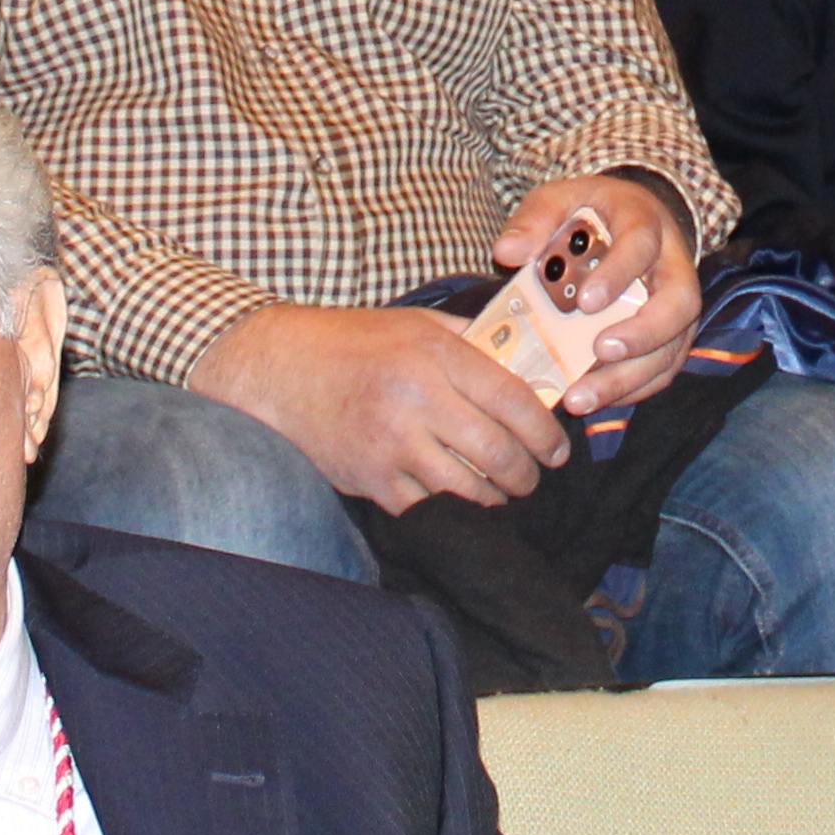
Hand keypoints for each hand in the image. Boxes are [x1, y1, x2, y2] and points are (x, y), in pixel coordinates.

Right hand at [195, 302, 566, 509]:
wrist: (277, 369)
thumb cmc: (350, 342)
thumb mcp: (415, 324)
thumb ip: (471, 341)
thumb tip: (528, 364)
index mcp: (436, 356)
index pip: (515, 401)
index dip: (547, 433)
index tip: (557, 449)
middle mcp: (418, 400)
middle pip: (499, 453)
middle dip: (527, 474)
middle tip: (532, 477)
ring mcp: (393, 445)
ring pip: (469, 490)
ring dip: (495, 498)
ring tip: (501, 492)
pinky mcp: (370, 480)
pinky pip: (428, 508)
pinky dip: (449, 509)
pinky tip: (457, 501)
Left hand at [499, 174, 701, 419]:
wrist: (628, 219)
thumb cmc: (592, 213)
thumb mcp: (560, 199)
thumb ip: (535, 220)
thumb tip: (506, 252)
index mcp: (645, 224)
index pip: (641, 247)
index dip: (618, 276)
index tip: (585, 302)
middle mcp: (672, 267)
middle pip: (678, 304)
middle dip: (641, 335)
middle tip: (598, 353)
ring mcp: (677, 307)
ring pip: (671, 348)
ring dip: (628, 378)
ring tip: (581, 397)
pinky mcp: (673, 337)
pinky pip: (662, 371)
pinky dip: (630, 390)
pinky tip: (594, 400)